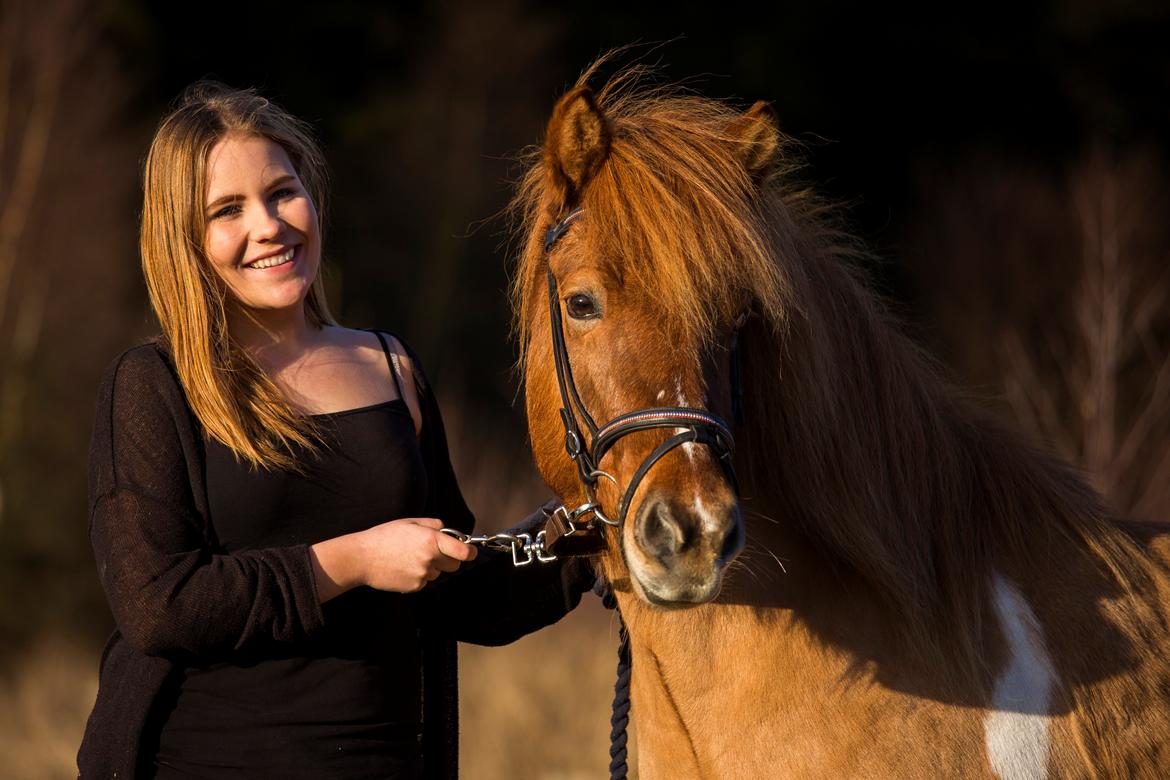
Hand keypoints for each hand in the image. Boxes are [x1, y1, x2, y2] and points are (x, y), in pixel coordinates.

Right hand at [356, 517, 477, 592]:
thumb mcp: (410, 522)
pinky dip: (419, 576)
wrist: (361, 558)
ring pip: (438, 573)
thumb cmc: (384, 536)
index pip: (464, 552)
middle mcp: (430, 559)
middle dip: (449, 558)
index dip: (470, 552)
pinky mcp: (415, 586)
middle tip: (433, 551)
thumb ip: (434, 525)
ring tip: (410, 557)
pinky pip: (425, 581)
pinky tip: (403, 567)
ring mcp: (423, 575)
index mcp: (431, 540)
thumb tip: (450, 532)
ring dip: (432, 567)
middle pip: (454, 565)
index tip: (471, 551)